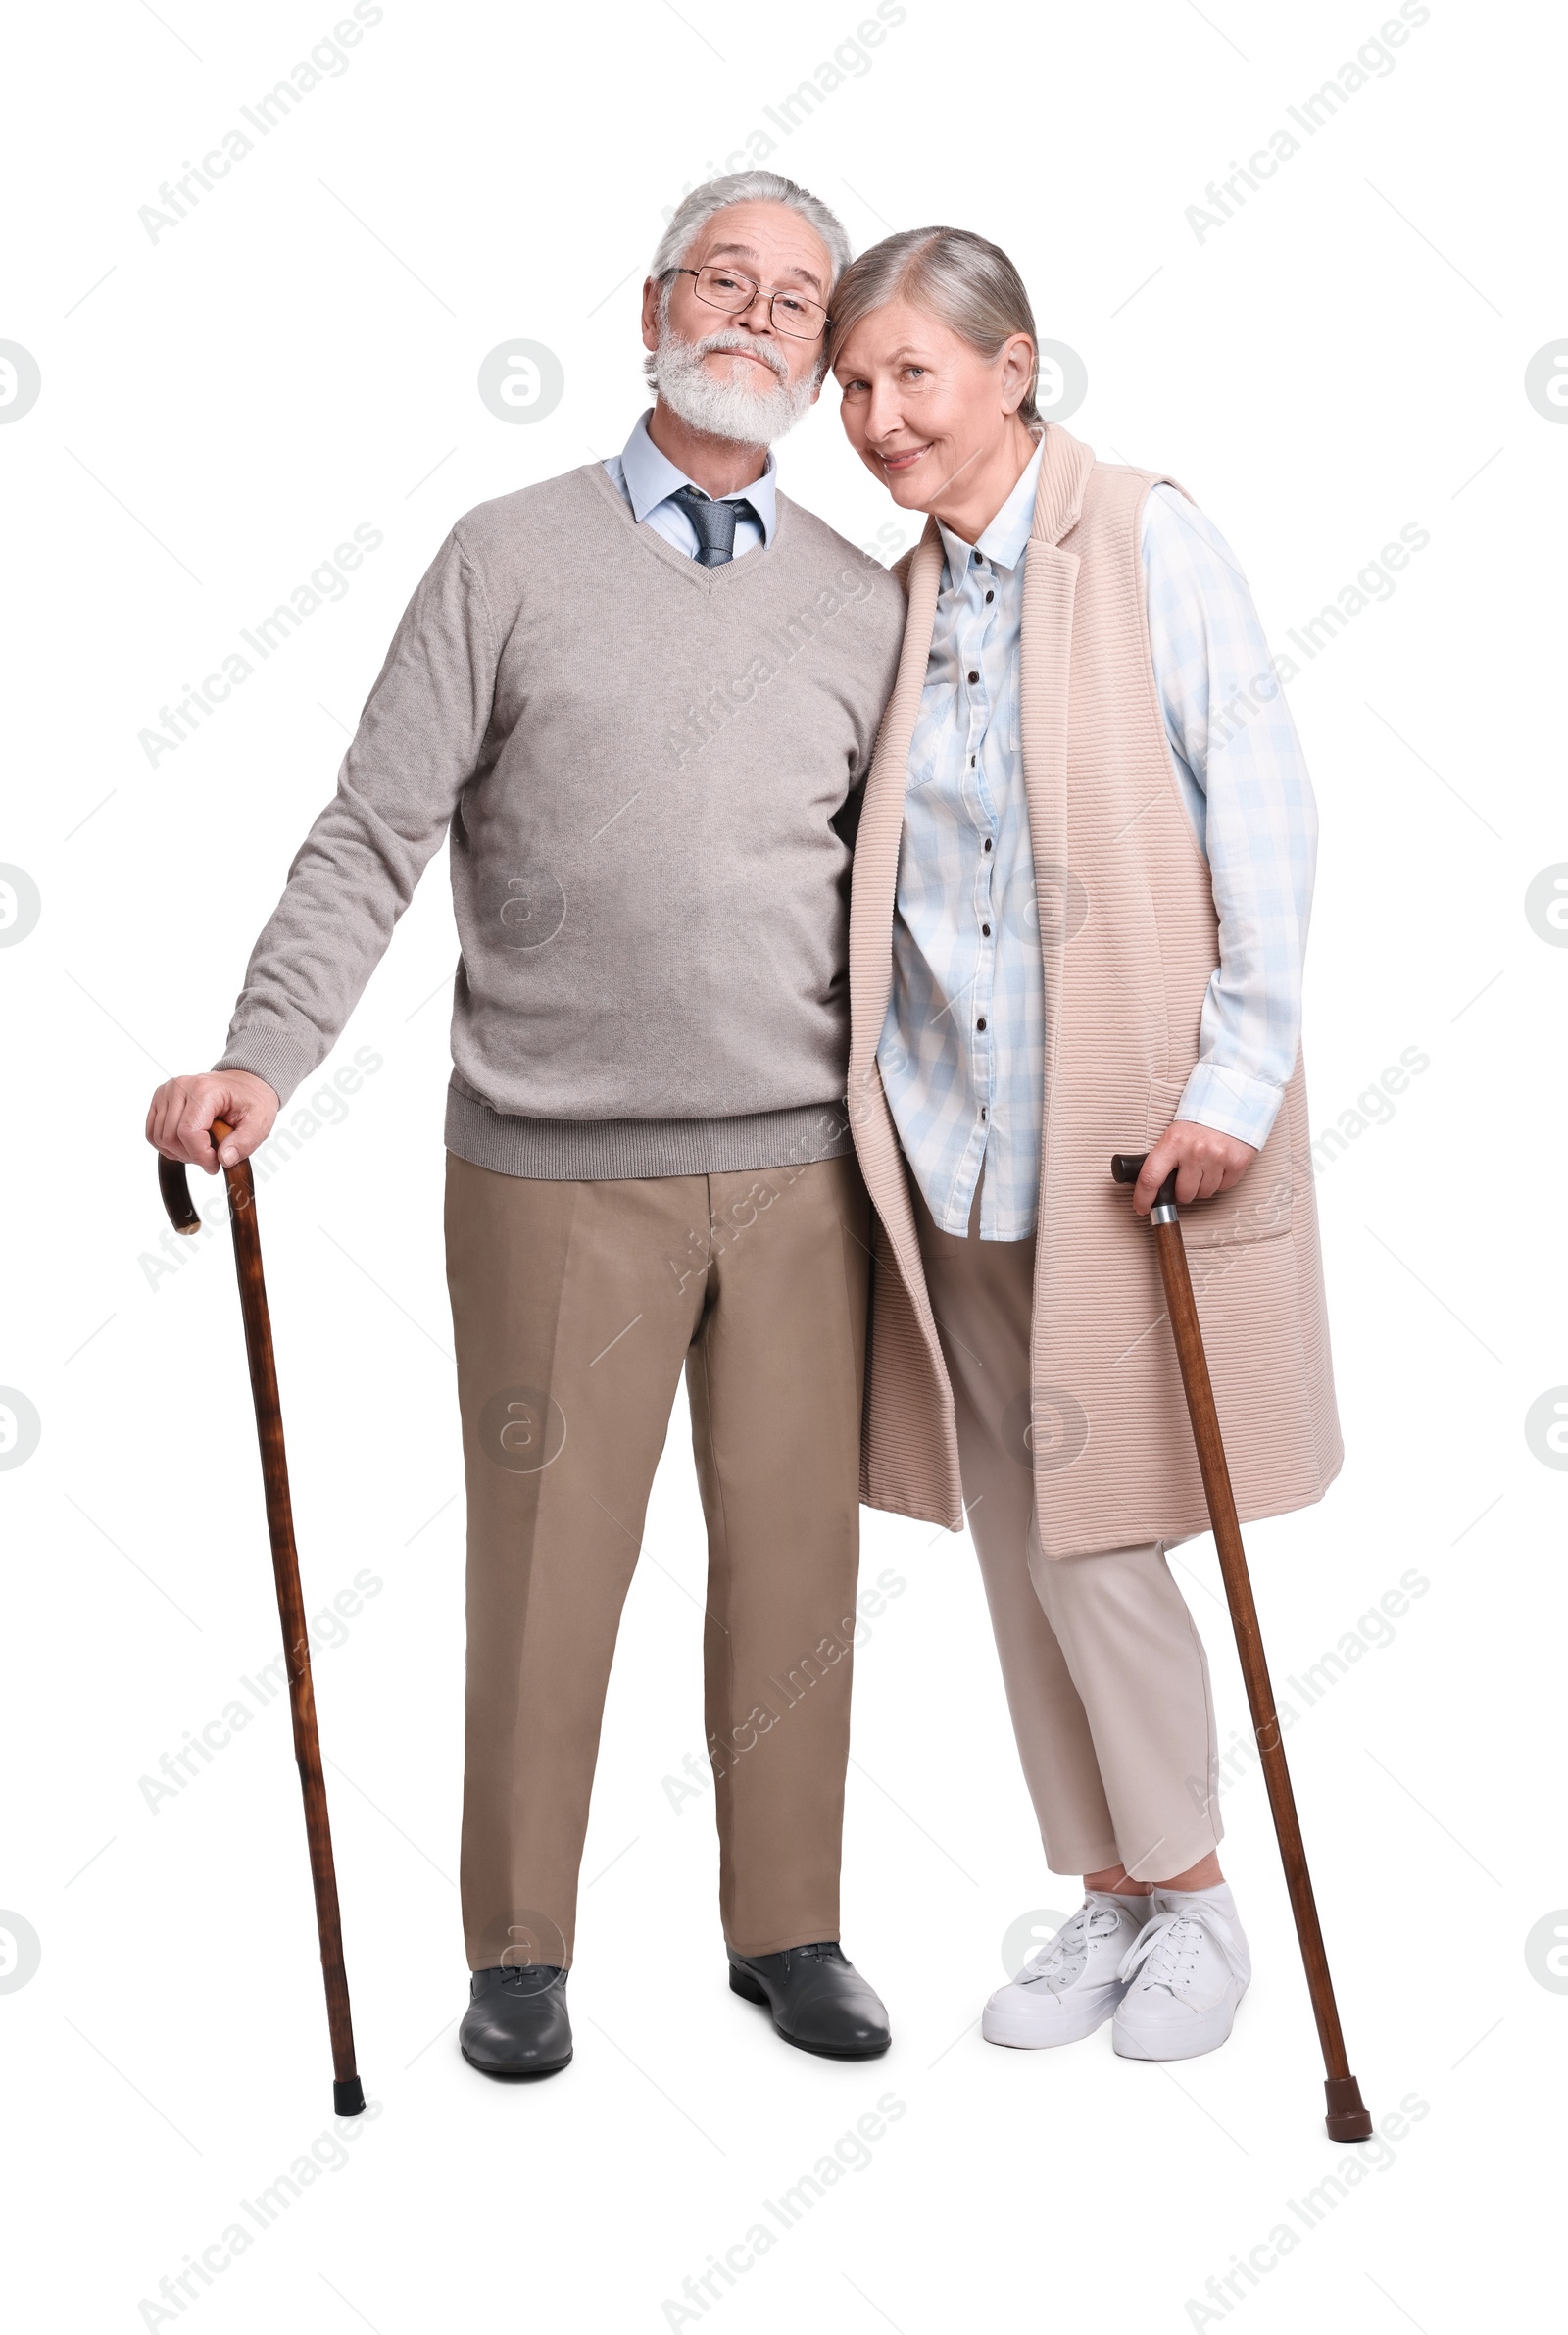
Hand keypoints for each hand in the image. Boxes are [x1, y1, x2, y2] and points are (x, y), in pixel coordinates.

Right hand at [145, 1070, 279, 1173]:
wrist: (244, 1083)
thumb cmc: (251, 1101)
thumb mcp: (260, 1123)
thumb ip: (244, 1143)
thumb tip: (224, 1160)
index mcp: (204, 1090)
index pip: (188, 1132)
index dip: (200, 1156)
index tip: (215, 1165)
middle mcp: (180, 1087)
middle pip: (170, 1137)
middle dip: (191, 1156)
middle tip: (211, 1158)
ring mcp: (167, 1091)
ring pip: (159, 1138)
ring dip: (179, 1152)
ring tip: (202, 1149)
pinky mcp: (160, 1099)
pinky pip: (153, 1133)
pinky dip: (168, 1146)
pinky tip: (188, 1145)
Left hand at [1133, 1119, 1256, 1215]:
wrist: (1233, 1102)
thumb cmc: (1201, 1120)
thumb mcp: (1175, 1133)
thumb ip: (1165, 1157)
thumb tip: (1154, 1186)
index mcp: (1173, 1142)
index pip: (1151, 1178)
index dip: (1143, 1198)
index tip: (1141, 1208)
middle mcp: (1195, 1151)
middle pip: (1183, 1194)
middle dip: (1182, 1191)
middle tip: (1186, 1177)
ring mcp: (1217, 1157)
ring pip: (1204, 1193)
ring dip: (1202, 1186)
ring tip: (1204, 1166)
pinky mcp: (1237, 1163)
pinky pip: (1223, 1187)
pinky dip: (1220, 1181)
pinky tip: (1219, 1164)